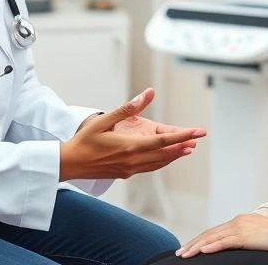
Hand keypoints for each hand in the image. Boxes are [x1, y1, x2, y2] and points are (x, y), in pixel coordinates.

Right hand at [60, 88, 206, 180]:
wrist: (70, 164)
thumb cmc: (84, 140)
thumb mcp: (104, 120)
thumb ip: (128, 108)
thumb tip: (147, 94)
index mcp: (130, 146)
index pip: (164, 141)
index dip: (183, 136)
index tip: (197, 132)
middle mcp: (133, 160)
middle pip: (165, 153)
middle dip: (182, 146)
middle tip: (197, 140)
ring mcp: (130, 169)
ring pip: (159, 163)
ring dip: (173, 156)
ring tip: (186, 149)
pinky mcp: (125, 173)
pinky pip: (149, 167)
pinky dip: (161, 161)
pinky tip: (165, 157)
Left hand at [177, 213, 267, 257]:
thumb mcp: (255, 235)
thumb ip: (244, 237)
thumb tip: (236, 245)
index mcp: (237, 222)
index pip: (213, 231)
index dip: (200, 239)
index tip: (189, 247)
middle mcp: (235, 222)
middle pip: (209, 234)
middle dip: (193, 243)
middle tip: (180, 253)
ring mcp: (239, 228)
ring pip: (212, 238)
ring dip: (196, 246)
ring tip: (185, 254)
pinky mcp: (244, 236)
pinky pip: (224, 242)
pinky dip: (211, 246)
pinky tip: (202, 251)